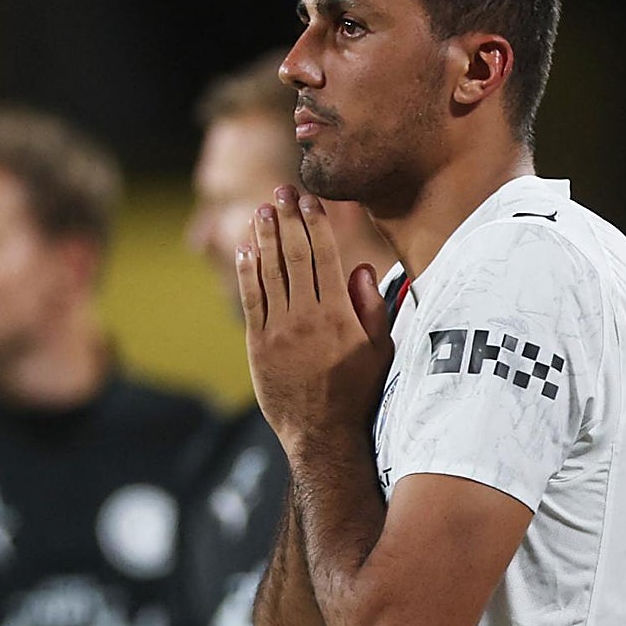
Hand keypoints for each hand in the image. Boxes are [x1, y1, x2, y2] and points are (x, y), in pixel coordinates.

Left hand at [236, 185, 392, 454]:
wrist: (321, 433)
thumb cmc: (356, 391)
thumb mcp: (380, 350)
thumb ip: (372, 307)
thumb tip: (360, 268)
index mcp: (338, 315)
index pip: (325, 257)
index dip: (315, 224)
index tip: (309, 200)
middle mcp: (306, 318)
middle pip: (294, 257)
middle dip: (287, 220)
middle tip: (280, 192)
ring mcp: (279, 330)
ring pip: (269, 273)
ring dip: (264, 238)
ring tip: (261, 210)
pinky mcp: (258, 344)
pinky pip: (251, 300)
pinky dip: (247, 272)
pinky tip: (245, 249)